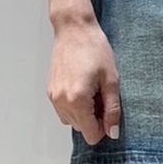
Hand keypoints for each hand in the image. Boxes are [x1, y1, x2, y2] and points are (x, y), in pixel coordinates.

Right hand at [48, 20, 120, 144]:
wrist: (74, 29)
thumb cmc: (94, 48)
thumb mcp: (111, 80)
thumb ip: (112, 110)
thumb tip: (112, 133)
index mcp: (77, 101)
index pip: (90, 135)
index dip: (103, 128)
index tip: (109, 110)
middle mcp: (61, 102)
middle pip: (81, 129)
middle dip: (94, 118)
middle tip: (102, 95)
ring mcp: (53, 97)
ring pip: (72, 120)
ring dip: (84, 113)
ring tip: (92, 90)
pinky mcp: (50, 91)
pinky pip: (63, 110)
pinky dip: (74, 105)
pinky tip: (82, 87)